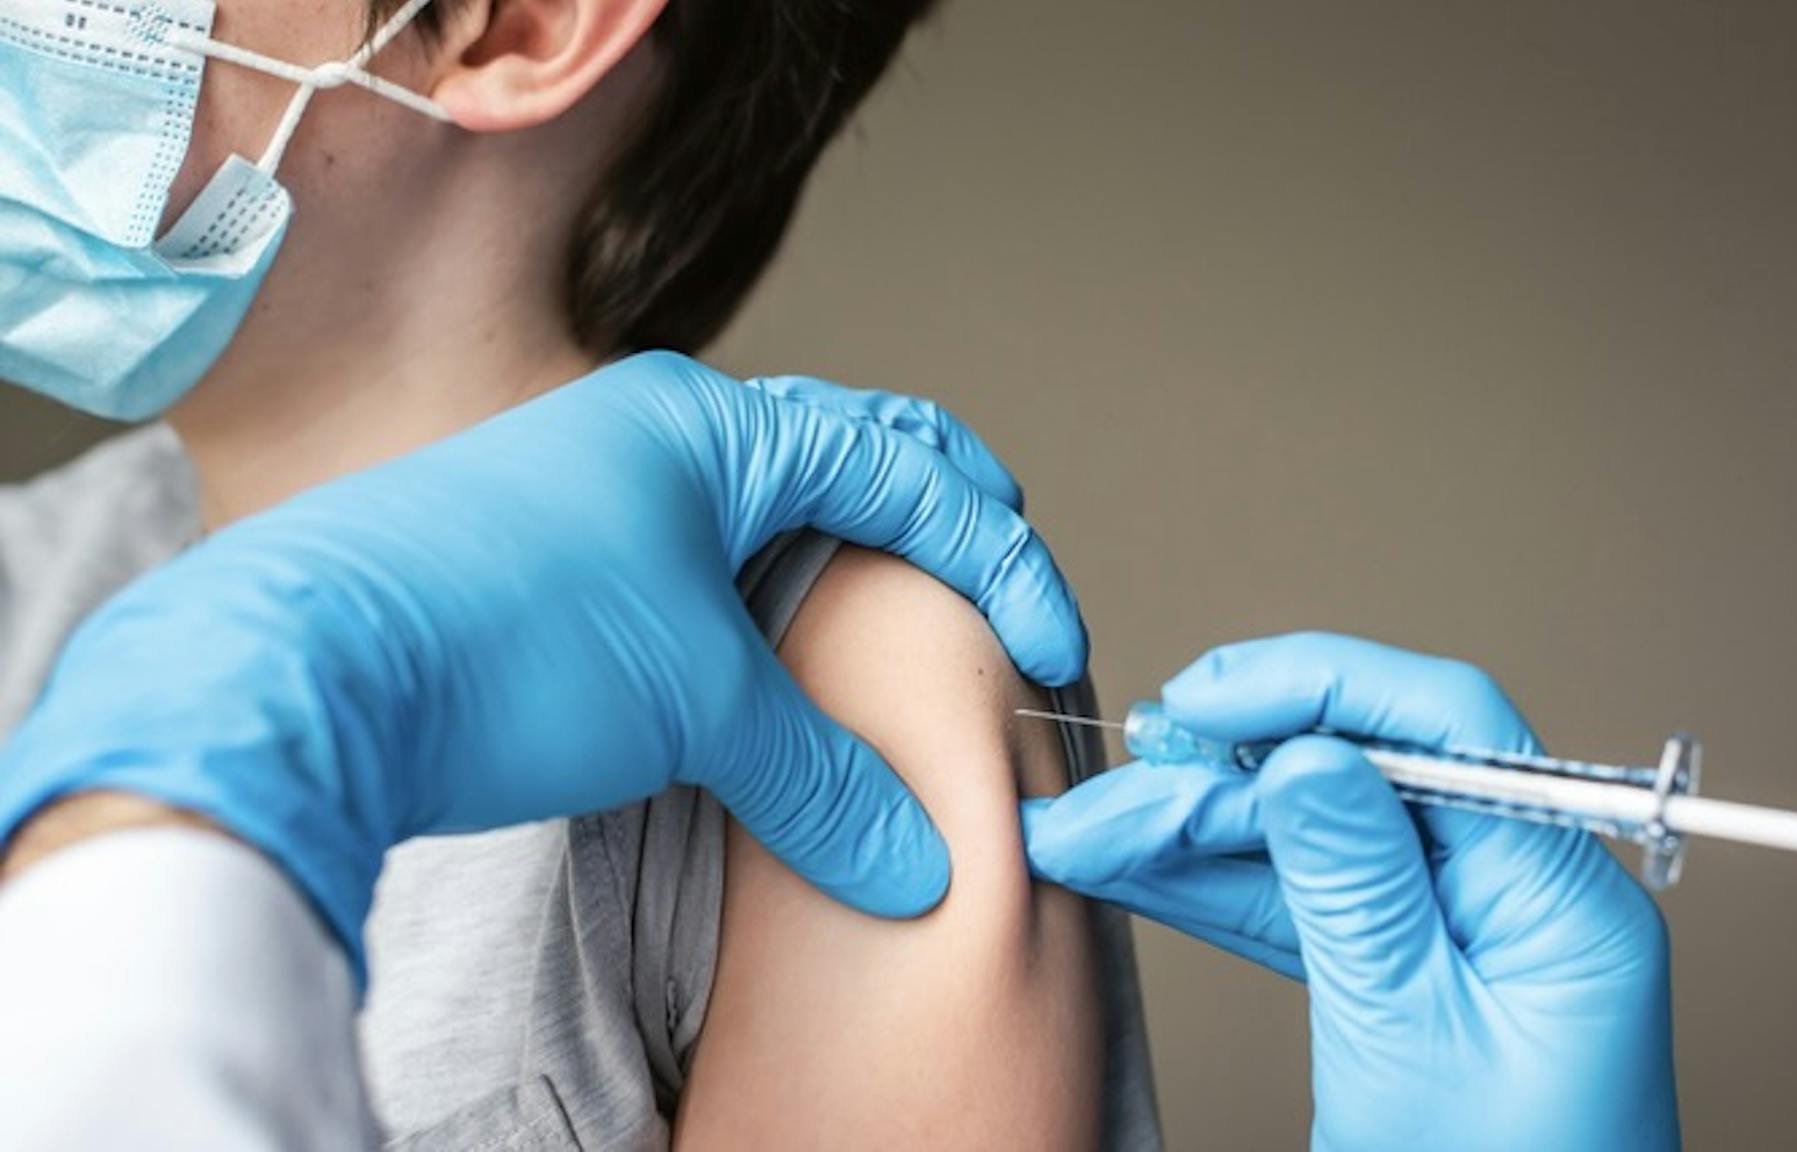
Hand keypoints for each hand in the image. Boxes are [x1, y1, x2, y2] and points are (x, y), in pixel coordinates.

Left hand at [0, 351, 1086, 982]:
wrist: (295, 673)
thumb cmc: (501, 642)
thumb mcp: (697, 706)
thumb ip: (824, 778)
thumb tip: (916, 861)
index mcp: (713, 425)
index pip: (906, 472)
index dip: (998, 560)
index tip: (1048, 647)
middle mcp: (656, 431)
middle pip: (847, 457)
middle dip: (940, 522)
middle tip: (1003, 588)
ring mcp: (596, 485)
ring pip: (766, 511)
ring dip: (849, 563)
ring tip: (904, 630)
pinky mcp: (549, 553)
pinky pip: (697, 558)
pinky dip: (766, 601)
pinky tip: (774, 663)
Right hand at [1023, 633, 1677, 1149]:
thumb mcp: (1411, 1044)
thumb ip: (1359, 893)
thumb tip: (1310, 757)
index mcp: (1562, 898)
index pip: (1447, 726)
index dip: (1317, 686)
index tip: (1209, 698)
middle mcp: (1519, 896)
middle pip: (1360, 781)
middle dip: (1225, 780)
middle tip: (1115, 789)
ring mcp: (1462, 936)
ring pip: (1317, 846)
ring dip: (1200, 835)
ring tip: (1093, 832)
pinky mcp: (1414, 978)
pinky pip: (1311, 911)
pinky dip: (1222, 892)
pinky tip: (1141, 869)